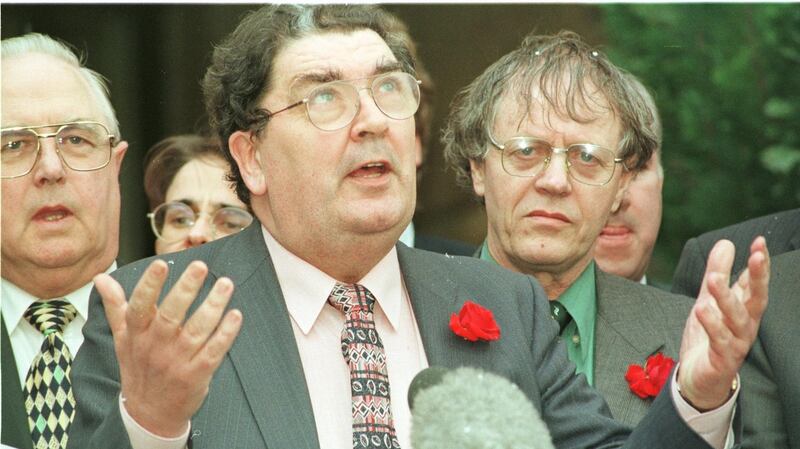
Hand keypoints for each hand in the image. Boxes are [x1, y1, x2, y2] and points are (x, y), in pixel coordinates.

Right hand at [94, 260, 242, 436]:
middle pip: (171, 315)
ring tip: (226, 284)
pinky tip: (235, 316)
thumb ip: (116, 305)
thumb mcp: (123, 338)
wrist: (149, 413)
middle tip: (201, 266)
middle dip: (186, 289)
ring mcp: (177, 361)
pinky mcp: (197, 374)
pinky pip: (214, 351)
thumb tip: (101, 278)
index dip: (150, 286)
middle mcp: (156, 346)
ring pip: (197, 330)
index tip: (161, 264)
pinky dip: (226, 334)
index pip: (140, 306)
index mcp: (137, 334)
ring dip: (213, 306)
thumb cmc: (139, 367)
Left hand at [677, 236, 769, 410]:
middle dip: (758, 277)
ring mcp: (737, 343)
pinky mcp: (723, 359)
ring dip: (726, 298)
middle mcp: (745, 325)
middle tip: (757, 255)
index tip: (759, 242)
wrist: (698, 378)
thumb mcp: (709, 300)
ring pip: (736, 319)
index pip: (754, 284)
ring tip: (713, 279)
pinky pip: (720, 340)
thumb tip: (726, 243)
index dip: (759, 264)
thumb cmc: (708, 338)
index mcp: (744, 310)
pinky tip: (701, 309)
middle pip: (756, 299)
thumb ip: (718, 274)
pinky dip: (712, 325)